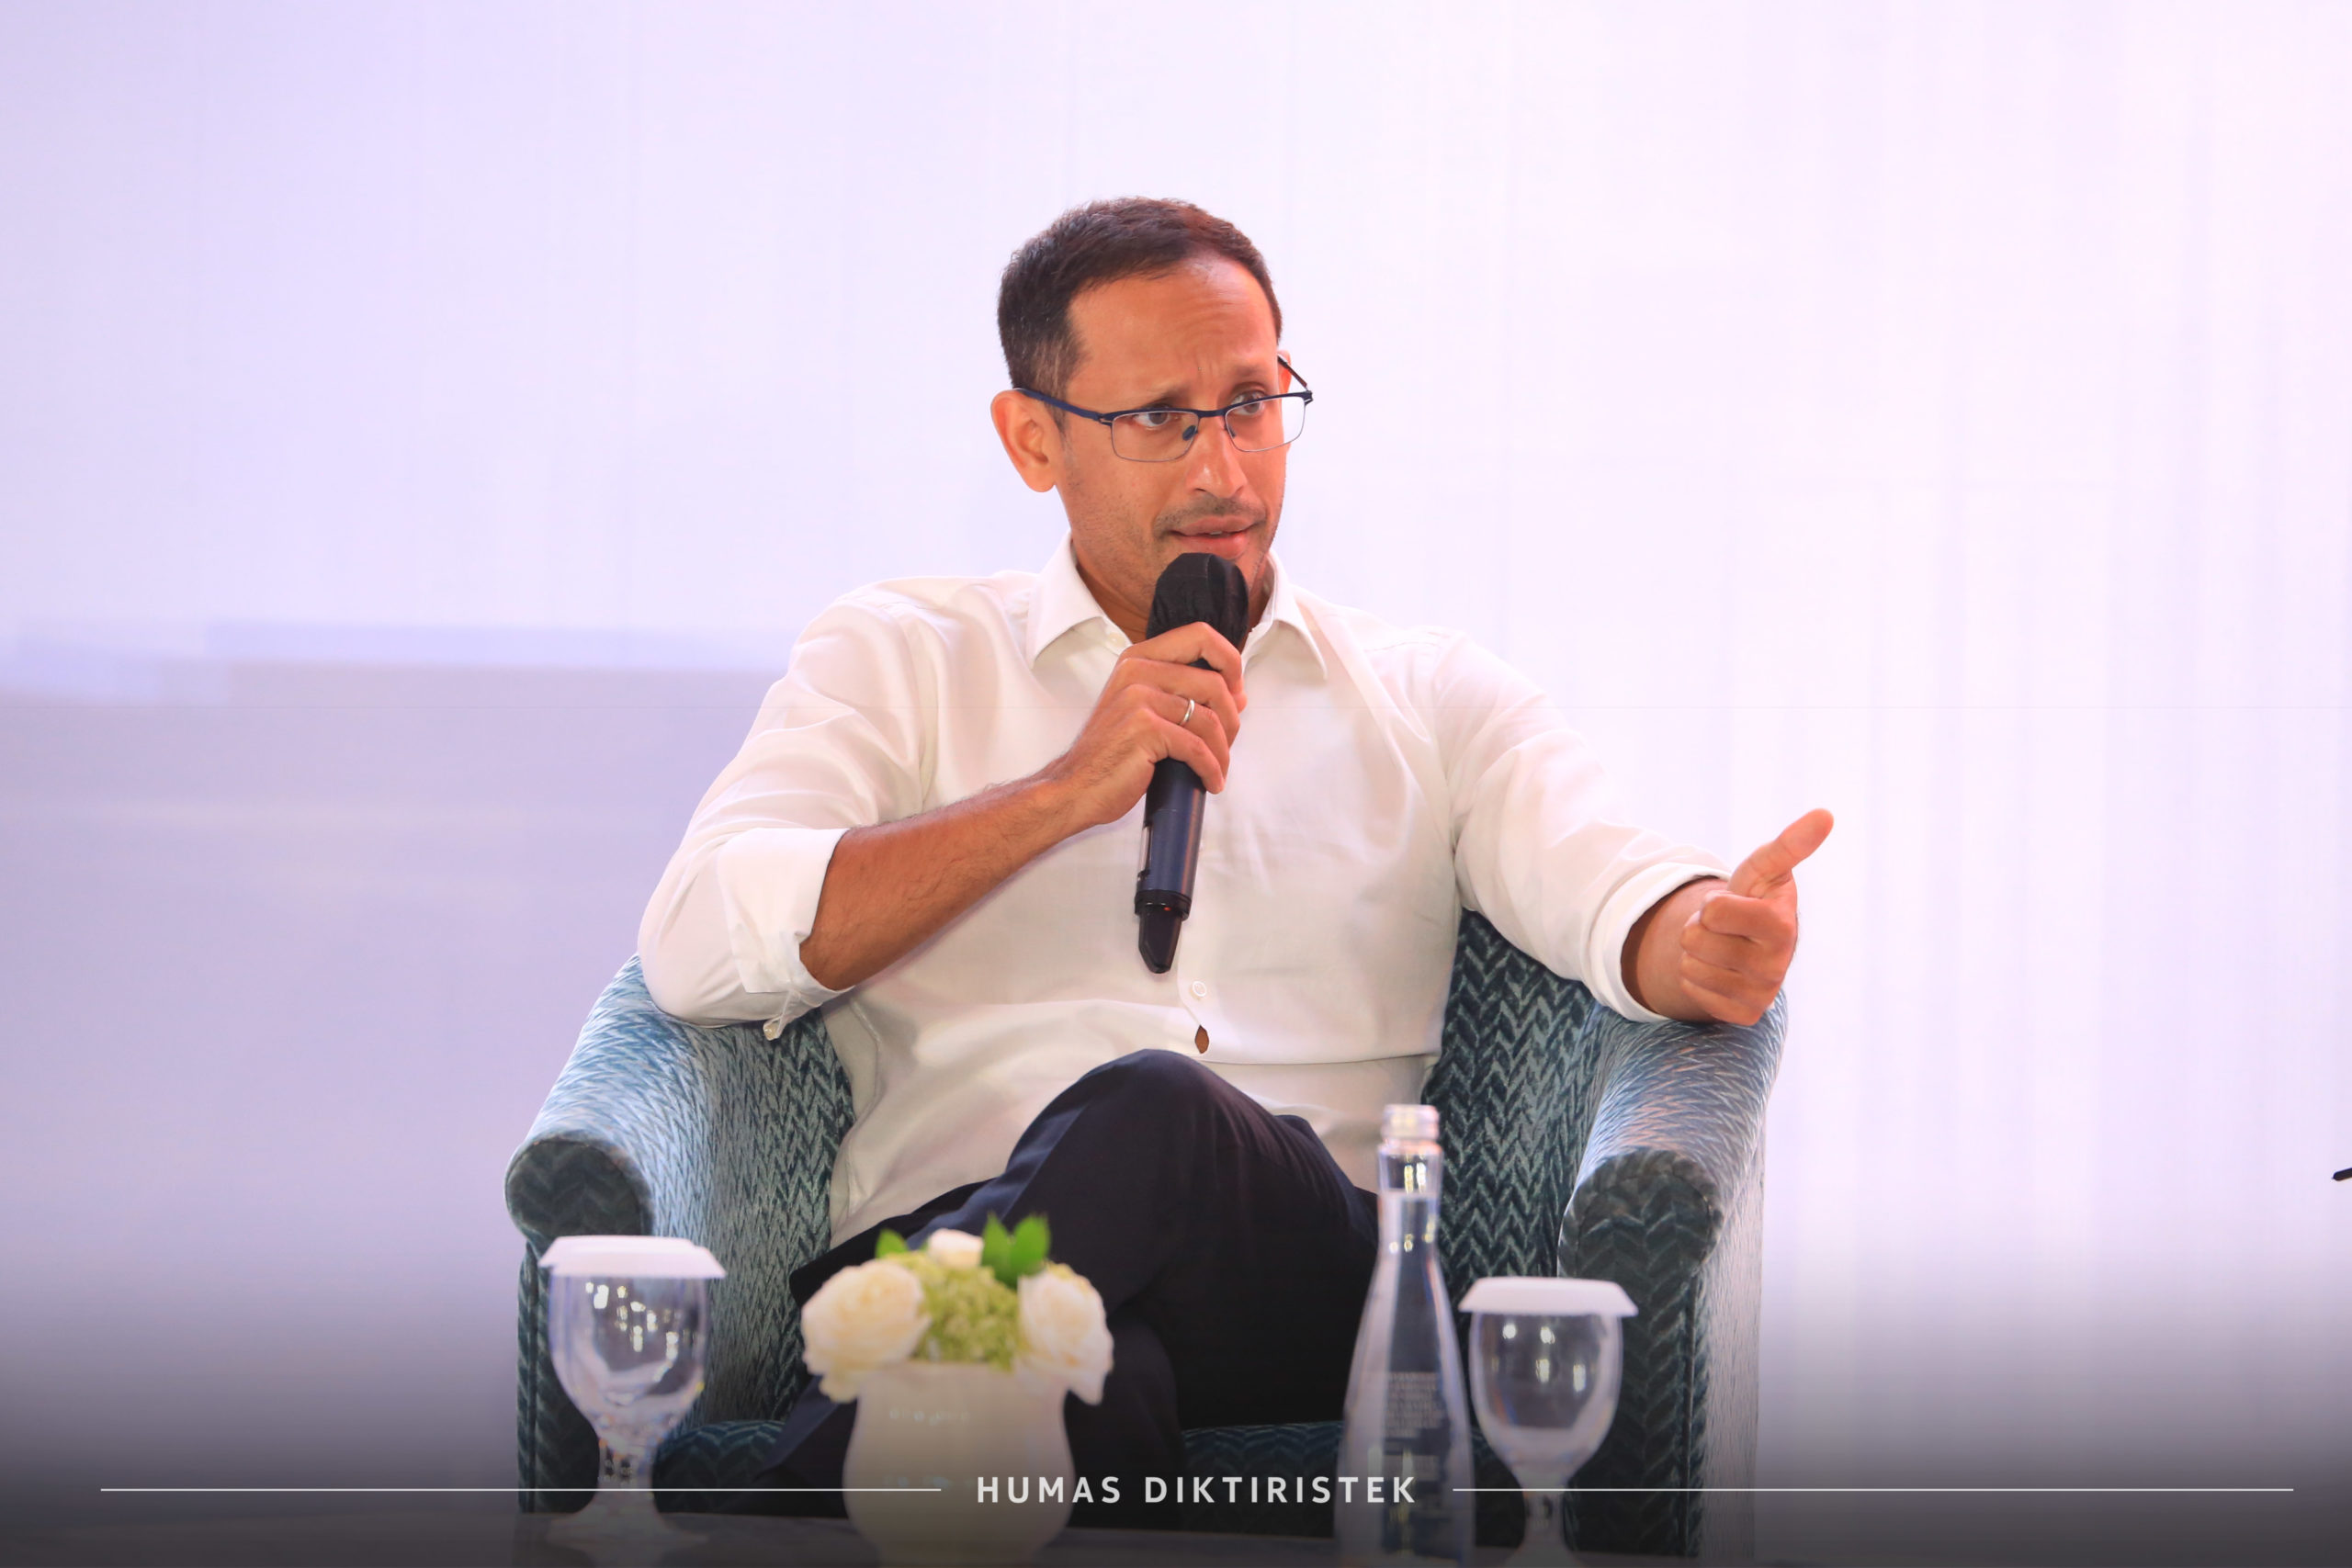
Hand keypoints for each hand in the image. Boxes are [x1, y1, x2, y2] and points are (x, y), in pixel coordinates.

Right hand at [1035, 622, 1246, 830]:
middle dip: (1231, 721)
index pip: (1200, 635)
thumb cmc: (1111, 753)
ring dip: (1223, 751)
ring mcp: (1139, 697)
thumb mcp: (1144, 711)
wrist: (1075, 787)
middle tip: (1227, 744)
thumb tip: (1239, 695)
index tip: (1237, 690)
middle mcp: (1137, 671)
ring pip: (1210, 719)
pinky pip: (1197, 748)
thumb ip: (1183, 695)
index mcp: (1138, 658)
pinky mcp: (1144, 728)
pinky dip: (1210, 769)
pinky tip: (1210, 782)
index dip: (1230, 660)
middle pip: (1214, 683)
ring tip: (1218, 769)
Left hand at [1674, 808, 1833, 1024]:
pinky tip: (1720, 972)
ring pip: (1689, 967)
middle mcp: (1777, 965)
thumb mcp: (1764, 869)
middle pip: (1695, 940)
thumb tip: (1825, 814)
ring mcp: (1762, 993)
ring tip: (1721, 947)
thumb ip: (1788, 845)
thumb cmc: (1755, 899)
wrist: (1749, 944)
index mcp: (1782, 925)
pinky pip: (1692, 992)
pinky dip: (1696, 979)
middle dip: (1699, 928)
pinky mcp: (1744, 1015)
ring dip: (1695, 954)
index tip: (1730, 906)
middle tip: (1722, 929)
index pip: (1714, 911)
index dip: (1711, 904)